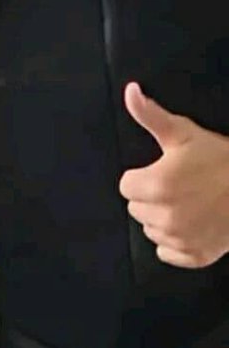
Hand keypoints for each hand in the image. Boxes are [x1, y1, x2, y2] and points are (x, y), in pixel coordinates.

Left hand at [119, 82, 228, 267]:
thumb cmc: (220, 160)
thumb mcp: (183, 133)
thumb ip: (150, 115)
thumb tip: (130, 91)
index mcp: (156, 186)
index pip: (126, 186)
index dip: (142, 177)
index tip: (161, 172)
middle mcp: (164, 217)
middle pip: (137, 208)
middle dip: (150, 197)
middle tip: (177, 186)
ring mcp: (180, 239)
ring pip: (151, 230)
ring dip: (162, 219)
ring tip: (187, 204)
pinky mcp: (195, 256)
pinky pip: (167, 253)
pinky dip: (176, 243)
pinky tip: (192, 226)